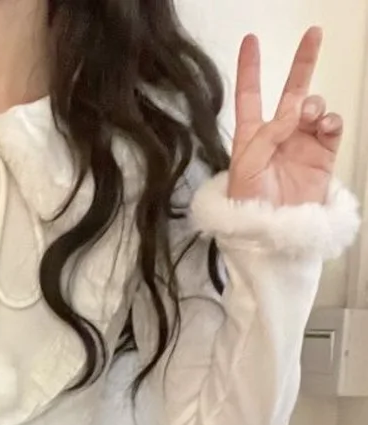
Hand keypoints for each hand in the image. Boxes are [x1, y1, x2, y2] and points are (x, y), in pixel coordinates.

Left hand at [229, 26, 343, 205]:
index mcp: (251, 138)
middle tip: (314, 34)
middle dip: (302, 63)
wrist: (273, 238)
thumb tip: (293, 110)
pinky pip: (332, 129)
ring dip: (315, 104)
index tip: (251, 41)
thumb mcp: (246, 169)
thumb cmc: (248, 209)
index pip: (249, 96)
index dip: (250, 69)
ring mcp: (302, 145)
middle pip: (291, 92)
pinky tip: (327, 124)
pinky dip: (332, 121)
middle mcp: (278, 137)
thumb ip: (266, 135)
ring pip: (315, 109)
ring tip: (311, 114)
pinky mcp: (322, 158)